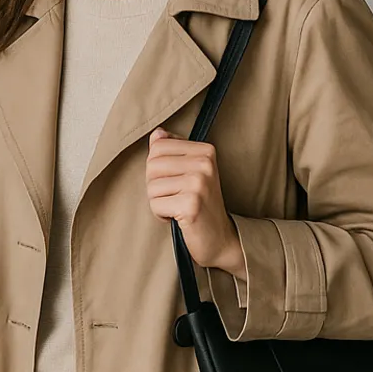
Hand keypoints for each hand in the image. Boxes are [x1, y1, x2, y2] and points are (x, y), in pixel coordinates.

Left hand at [145, 128, 245, 280]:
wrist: (221, 238)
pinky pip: (155, 204)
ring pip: (151, 186)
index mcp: (205, 151)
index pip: (158, 147)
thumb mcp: (189, 172)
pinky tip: (179, 218)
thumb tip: (157, 133)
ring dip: (159, 202)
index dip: (158, 168)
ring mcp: (199, 184)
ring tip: (179, 207)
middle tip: (177, 197)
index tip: (176, 181)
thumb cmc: (201, 205)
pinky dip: (161, 215)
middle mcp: (204, 164)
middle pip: (152, 165)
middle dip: (156, 185)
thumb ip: (172, 150)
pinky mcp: (191, 204)